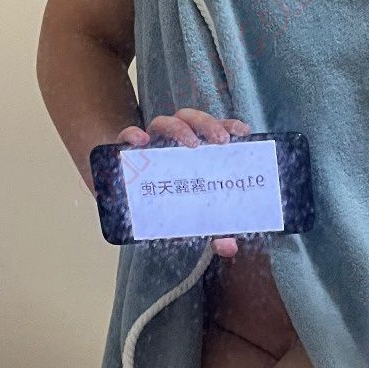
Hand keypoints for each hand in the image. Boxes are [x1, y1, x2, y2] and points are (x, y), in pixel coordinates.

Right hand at [116, 109, 251, 257]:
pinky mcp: (127, 153)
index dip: (229, 126)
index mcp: (197, 150)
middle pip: (191, 120)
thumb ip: (216, 231)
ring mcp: (151, 145)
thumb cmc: (172, 207)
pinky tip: (140, 142)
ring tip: (190, 144)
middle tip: (221, 141)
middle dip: (208, 125)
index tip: (242, 132)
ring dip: (179, 128)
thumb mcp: (198, 220)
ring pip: (163, 122)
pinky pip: (126, 137)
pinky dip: (131, 135)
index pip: (214, 129)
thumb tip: (228, 247)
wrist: (130, 208)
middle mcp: (174, 142)